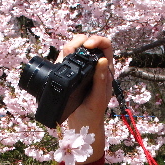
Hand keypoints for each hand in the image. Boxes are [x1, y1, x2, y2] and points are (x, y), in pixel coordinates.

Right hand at [59, 35, 112, 163]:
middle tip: (72, 49)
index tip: (87, 46)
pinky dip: (61, 58)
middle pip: (87, 43)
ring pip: (74, 50)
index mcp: (105, 69)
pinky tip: (59, 64)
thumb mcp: (98, 97)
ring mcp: (80, 70)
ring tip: (65, 57)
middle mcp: (93, 67)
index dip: (97, 41)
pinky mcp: (69, 74)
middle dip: (79, 41)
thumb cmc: (93, 112)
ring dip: (68, 48)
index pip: (105, 46)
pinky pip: (65, 60)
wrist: (81, 124)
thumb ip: (101, 79)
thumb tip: (102, 60)